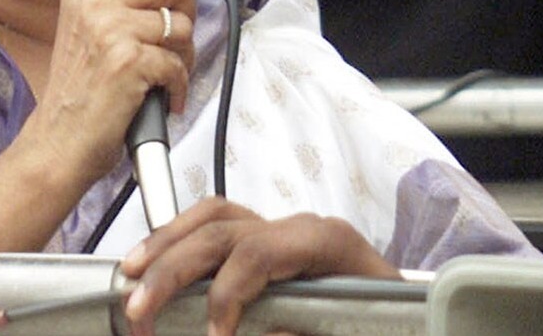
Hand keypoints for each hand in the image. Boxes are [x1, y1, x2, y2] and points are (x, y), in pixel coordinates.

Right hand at [24, 0, 196, 181]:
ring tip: (164, 76)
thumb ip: (123, 0)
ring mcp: (111, 28)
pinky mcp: (128, 61)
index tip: (166, 16)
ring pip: (182, 26)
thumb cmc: (81, 90)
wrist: (58, 140)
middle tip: (174, 42)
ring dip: (183, 57)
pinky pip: (178, 64)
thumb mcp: (88, 26)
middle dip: (184, 14)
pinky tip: (162, 98)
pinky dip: (178, 87)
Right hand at [119, 197, 400, 335]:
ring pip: (213, 218)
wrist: (413, 317)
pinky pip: (217, 229)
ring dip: (166, 245)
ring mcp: (282, 232)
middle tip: (139, 311)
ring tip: (129, 275)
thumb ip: (304, 331)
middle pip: (224, 231)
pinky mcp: (269, 245)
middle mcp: (300, 227)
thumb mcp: (350, 328)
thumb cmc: (388, 320)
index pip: (259, 253)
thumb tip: (263, 330)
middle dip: (175, 268)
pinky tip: (149, 263)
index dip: (226, 293)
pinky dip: (179, 242)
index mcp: (327, 243)